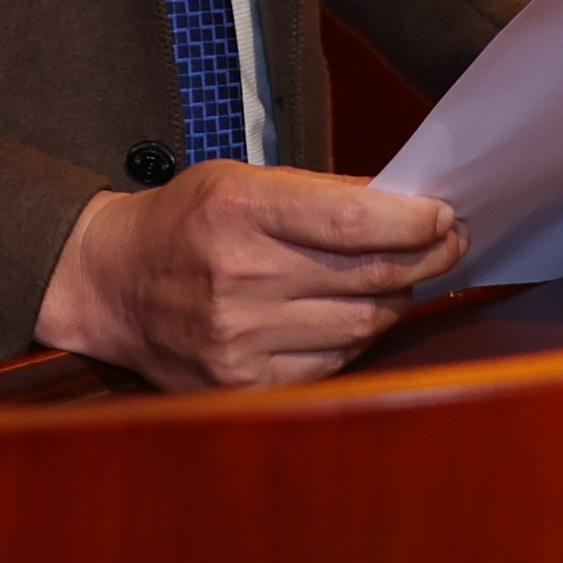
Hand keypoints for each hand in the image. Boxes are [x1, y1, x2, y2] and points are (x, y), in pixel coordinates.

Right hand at [38, 164, 464, 389]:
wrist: (113, 284)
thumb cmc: (185, 222)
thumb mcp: (240, 181)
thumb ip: (319, 193)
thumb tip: (405, 204)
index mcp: (238, 210)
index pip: (353, 221)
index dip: (414, 221)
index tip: (446, 216)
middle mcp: (238, 276)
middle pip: (369, 276)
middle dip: (427, 258)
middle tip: (450, 244)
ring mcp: (240, 337)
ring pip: (361, 325)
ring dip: (395, 299)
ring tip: (403, 277)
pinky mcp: (243, 381)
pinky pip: (332, 363)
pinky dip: (357, 338)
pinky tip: (356, 314)